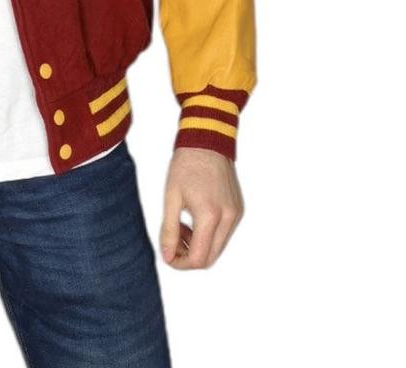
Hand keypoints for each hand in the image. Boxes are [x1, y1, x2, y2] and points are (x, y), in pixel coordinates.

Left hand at [159, 147, 243, 268]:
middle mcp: (228, 218)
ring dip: (198, 245)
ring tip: (181, 226)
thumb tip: (167, 256)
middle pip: (210, 257)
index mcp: (210, 216)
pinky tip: (194, 218)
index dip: (180, 263)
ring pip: (218, 247)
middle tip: (172, 241)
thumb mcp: (171, 198)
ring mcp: (236, 215)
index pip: (198, 258)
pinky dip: (208, 234)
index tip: (167, 255)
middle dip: (189, 255)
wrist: (207, 142)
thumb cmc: (186, 165)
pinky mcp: (238, 209)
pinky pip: (224, 233)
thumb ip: (169, 230)